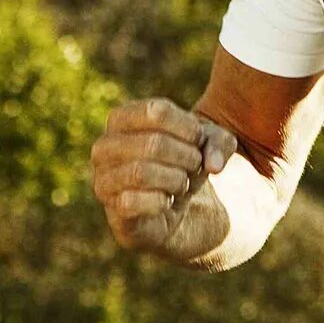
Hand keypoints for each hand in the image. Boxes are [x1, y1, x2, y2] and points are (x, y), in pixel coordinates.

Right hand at [91, 98, 237, 260]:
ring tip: (183, 182)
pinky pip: (132, 202)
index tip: (198, 139)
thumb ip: (220, 143)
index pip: (156, 111)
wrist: (172, 205)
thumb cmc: (184, 162)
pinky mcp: (111, 211)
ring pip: (141, 173)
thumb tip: (214, 165)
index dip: (187, 127)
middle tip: (195, 164)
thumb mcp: (210, 144)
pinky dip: (160, 202)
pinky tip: (167, 201)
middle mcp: (104, 147)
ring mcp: (103, 180)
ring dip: (175, 179)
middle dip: (186, 156)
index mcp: (121, 119)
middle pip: (152, 143)